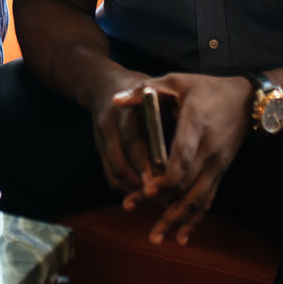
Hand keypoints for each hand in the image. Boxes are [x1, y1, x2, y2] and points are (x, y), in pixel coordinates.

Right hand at [86, 68, 155, 195]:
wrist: (102, 82)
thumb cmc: (143, 91)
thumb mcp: (157, 93)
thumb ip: (164, 116)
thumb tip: (183, 152)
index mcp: (125, 108)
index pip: (133, 140)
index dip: (147, 163)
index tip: (164, 178)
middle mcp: (109, 124)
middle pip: (120, 161)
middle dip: (141, 183)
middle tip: (163, 198)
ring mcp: (100, 138)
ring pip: (114, 173)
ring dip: (134, 190)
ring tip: (156, 201)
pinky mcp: (99, 149)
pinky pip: (110, 176)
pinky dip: (127, 189)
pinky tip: (145, 194)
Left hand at [115, 74, 253, 244]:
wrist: (248, 103)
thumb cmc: (206, 89)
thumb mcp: (176, 81)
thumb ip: (145, 89)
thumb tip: (116, 100)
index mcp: (196, 126)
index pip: (183, 157)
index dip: (167, 177)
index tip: (148, 191)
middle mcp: (208, 150)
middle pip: (186, 183)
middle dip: (160, 201)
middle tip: (130, 207)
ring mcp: (216, 165)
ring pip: (197, 198)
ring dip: (176, 219)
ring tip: (155, 237)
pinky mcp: (219, 173)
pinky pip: (207, 200)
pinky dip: (194, 220)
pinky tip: (181, 237)